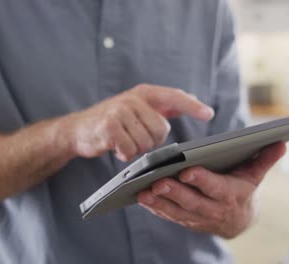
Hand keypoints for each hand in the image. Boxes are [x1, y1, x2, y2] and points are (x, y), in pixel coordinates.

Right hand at [57, 84, 213, 160]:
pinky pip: (130, 150)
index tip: (209, 114)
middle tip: (137, 138)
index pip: (174, 97)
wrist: (79, 129)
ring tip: (125, 141)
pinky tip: (116, 147)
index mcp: (143, 93)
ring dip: (138, 149)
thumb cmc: (114, 121)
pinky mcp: (108, 127)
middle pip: (162, 129)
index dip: (192, 106)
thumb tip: (192, 99)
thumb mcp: (138, 108)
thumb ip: (164, 105)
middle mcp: (132, 99)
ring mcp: (119, 112)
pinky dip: (125, 154)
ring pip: (147, 142)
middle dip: (153, 140)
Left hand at [137, 142, 285, 238]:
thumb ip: (265, 159)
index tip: (187, 170)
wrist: (238, 220)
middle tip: (158, 181)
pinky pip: (169, 215)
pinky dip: (156, 208)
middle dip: (174, 192)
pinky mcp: (186, 220)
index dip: (202, 180)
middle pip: (192, 201)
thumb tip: (280, 142)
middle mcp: (213, 209)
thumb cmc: (244, 189)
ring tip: (144, 190)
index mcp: (230, 194)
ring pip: (177, 211)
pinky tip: (142, 198)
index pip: (215, 188)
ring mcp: (197, 217)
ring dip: (160, 202)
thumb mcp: (256, 175)